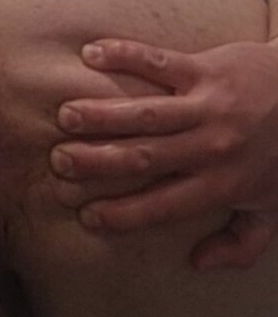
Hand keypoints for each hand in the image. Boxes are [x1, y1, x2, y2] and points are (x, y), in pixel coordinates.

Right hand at [51, 37, 277, 269]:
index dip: (124, 213)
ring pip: (147, 113)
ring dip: (103, 114)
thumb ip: (240, 244)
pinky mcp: (206, 68)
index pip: (164, 205)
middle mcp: (211, 147)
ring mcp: (207, 105)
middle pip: (146, 158)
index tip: (87, 215)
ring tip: (66, 115)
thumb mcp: (273, 210)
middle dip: (99, 162)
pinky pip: (159, 61)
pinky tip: (92, 53)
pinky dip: (125, 55)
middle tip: (61, 162)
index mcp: (222, 185)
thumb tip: (197, 263)